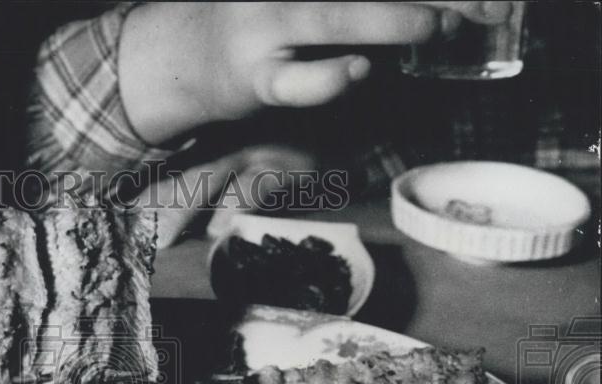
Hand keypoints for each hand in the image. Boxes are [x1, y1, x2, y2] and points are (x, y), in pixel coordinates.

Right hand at [119, 2, 515, 143]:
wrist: (188, 54)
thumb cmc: (266, 18)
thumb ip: (361, 1)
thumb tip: (443, 7)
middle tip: (490, 6)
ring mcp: (266, 24)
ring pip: (333, 18)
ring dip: (390, 20)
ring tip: (436, 26)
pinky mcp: (252, 76)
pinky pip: (293, 81)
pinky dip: (327, 79)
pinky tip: (356, 71)